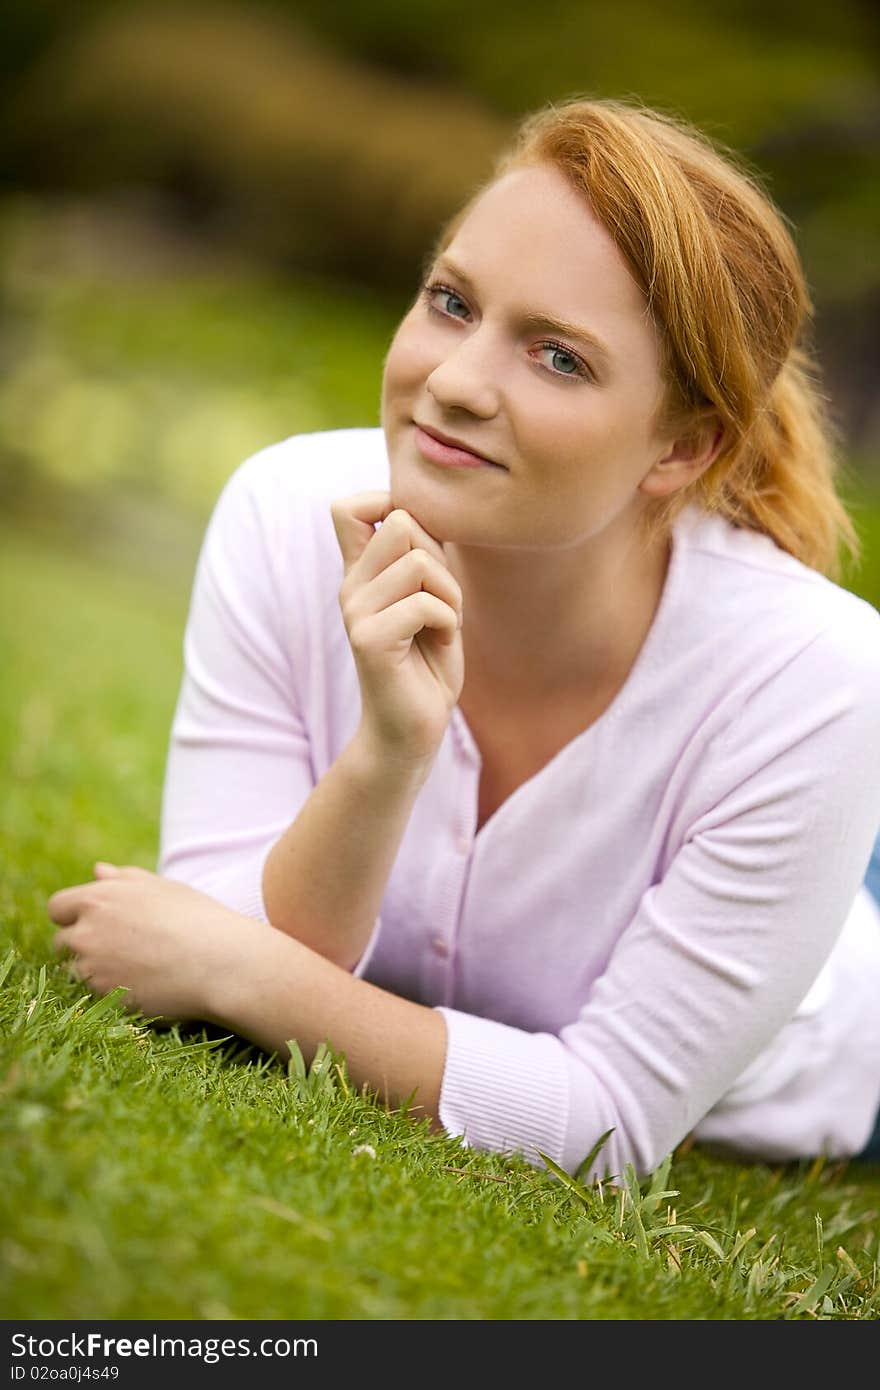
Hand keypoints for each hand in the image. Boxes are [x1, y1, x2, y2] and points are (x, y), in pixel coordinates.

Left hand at [47, 863, 264, 1023]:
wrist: (220, 963)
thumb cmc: (197, 919)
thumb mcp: (162, 888)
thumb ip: (124, 879)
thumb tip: (98, 871)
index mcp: (98, 898)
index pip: (58, 907)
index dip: (74, 916)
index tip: (95, 924)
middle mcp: (87, 932)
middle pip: (61, 942)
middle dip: (82, 945)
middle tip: (120, 949)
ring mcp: (92, 968)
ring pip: (74, 971)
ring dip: (93, 970)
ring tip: (133, 968)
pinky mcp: (103, 998)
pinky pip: (92, 995)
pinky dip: (108, 991)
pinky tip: (140, 984)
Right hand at [331, 492, 464, 766]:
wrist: (412, 729)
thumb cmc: (428, 662)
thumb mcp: (429, 597)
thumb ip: (421, 555)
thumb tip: (427, 510)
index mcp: (360, 573)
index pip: (346, 507)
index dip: (389, 504)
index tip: (422, 545)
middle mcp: (350, 587)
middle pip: (400, 522)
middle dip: (440, 556)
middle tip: (443, 599)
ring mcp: (355, 613)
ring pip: (418, 563)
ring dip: (450, 594)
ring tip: (443, 623)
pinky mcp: (369, 640)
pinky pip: (424, 603)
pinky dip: (448, 621)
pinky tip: (441, 643)